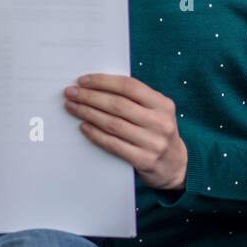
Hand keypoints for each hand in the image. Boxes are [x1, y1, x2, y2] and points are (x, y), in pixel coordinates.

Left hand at [63, 73, 187, 191]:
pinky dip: (95, 134)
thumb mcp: (156, 111)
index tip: (83, 80)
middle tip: (71, 93)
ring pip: (112, 124)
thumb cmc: (157, 131)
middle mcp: (160, 122)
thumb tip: (97, 85)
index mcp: (163, 104)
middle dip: (90, 97)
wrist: (175, 165)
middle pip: (118, 105)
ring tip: (72, 107)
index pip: (129, 86)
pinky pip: (113, 144)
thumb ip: (135, 98)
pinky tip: (83, 126)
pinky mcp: (144, 160)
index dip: (103, 82)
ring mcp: (153, 142)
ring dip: (88, 113)